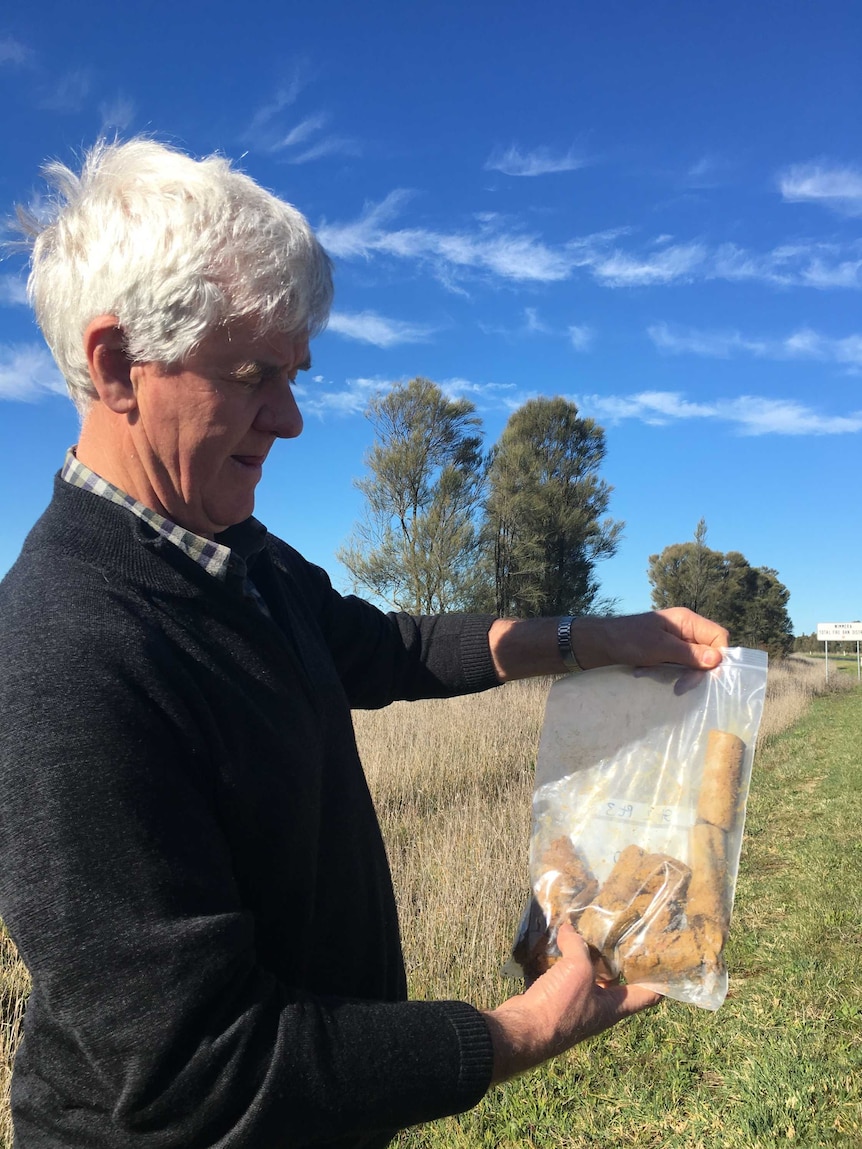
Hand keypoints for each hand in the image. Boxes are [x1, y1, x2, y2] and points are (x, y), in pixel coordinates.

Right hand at [483, 923, 660, 1082]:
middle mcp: (598, 1008)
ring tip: (585, 929)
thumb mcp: (578, 970)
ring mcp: (575, 1005)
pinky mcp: (554, 1000)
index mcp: (614, 1007)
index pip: (648, 996)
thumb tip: (569, 928)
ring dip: (585, 956)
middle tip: (620, 931)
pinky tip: (555, 942)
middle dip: (617, 958)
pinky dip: (561, 960)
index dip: (661, 980)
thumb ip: (578, 947)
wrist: (524, 1031)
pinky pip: (562, 976)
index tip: (668, 961)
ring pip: (586, 976)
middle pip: (616, 982)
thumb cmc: (562, 1006)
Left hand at [569, 608, 727, 671]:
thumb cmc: (627, 640)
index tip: (706, 676)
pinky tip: (646, 674)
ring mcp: (674, 642)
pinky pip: (676, 667)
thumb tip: (718, 659)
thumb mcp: (659, 647)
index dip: (718, 657)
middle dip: (695, 672)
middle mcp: (684, 630)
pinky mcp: (663, 654)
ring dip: (677, 674)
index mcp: (686, 621)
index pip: (718, 636)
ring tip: (655, 678)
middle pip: (707, 653)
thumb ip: (689, 653)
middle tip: (679, 688)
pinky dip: (665, 674)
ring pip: (691, 663)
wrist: (597, 643)